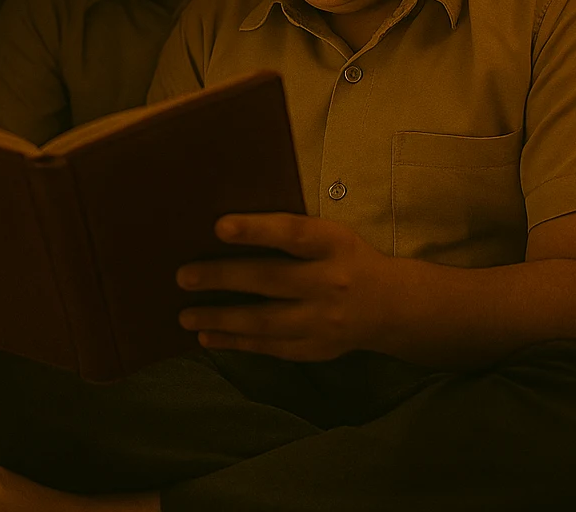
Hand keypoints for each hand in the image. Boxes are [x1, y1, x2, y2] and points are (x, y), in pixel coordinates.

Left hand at [177, 213, 393, 361]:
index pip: (292, 233)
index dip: (256, 230)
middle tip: (183, 277)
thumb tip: (223, 229)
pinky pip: (270, 346)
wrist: (392, 305)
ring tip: (185, 316)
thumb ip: (290, 233)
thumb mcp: (330, 235)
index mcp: (334, 244)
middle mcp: (331, 282)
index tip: (219, 227)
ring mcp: (324, 320)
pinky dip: (236, 342)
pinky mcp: (317, 348)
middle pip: (270, 279)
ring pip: (265, 321)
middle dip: (222, 277)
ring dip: (220, 318)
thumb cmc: (345, 258)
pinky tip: (208, 337)